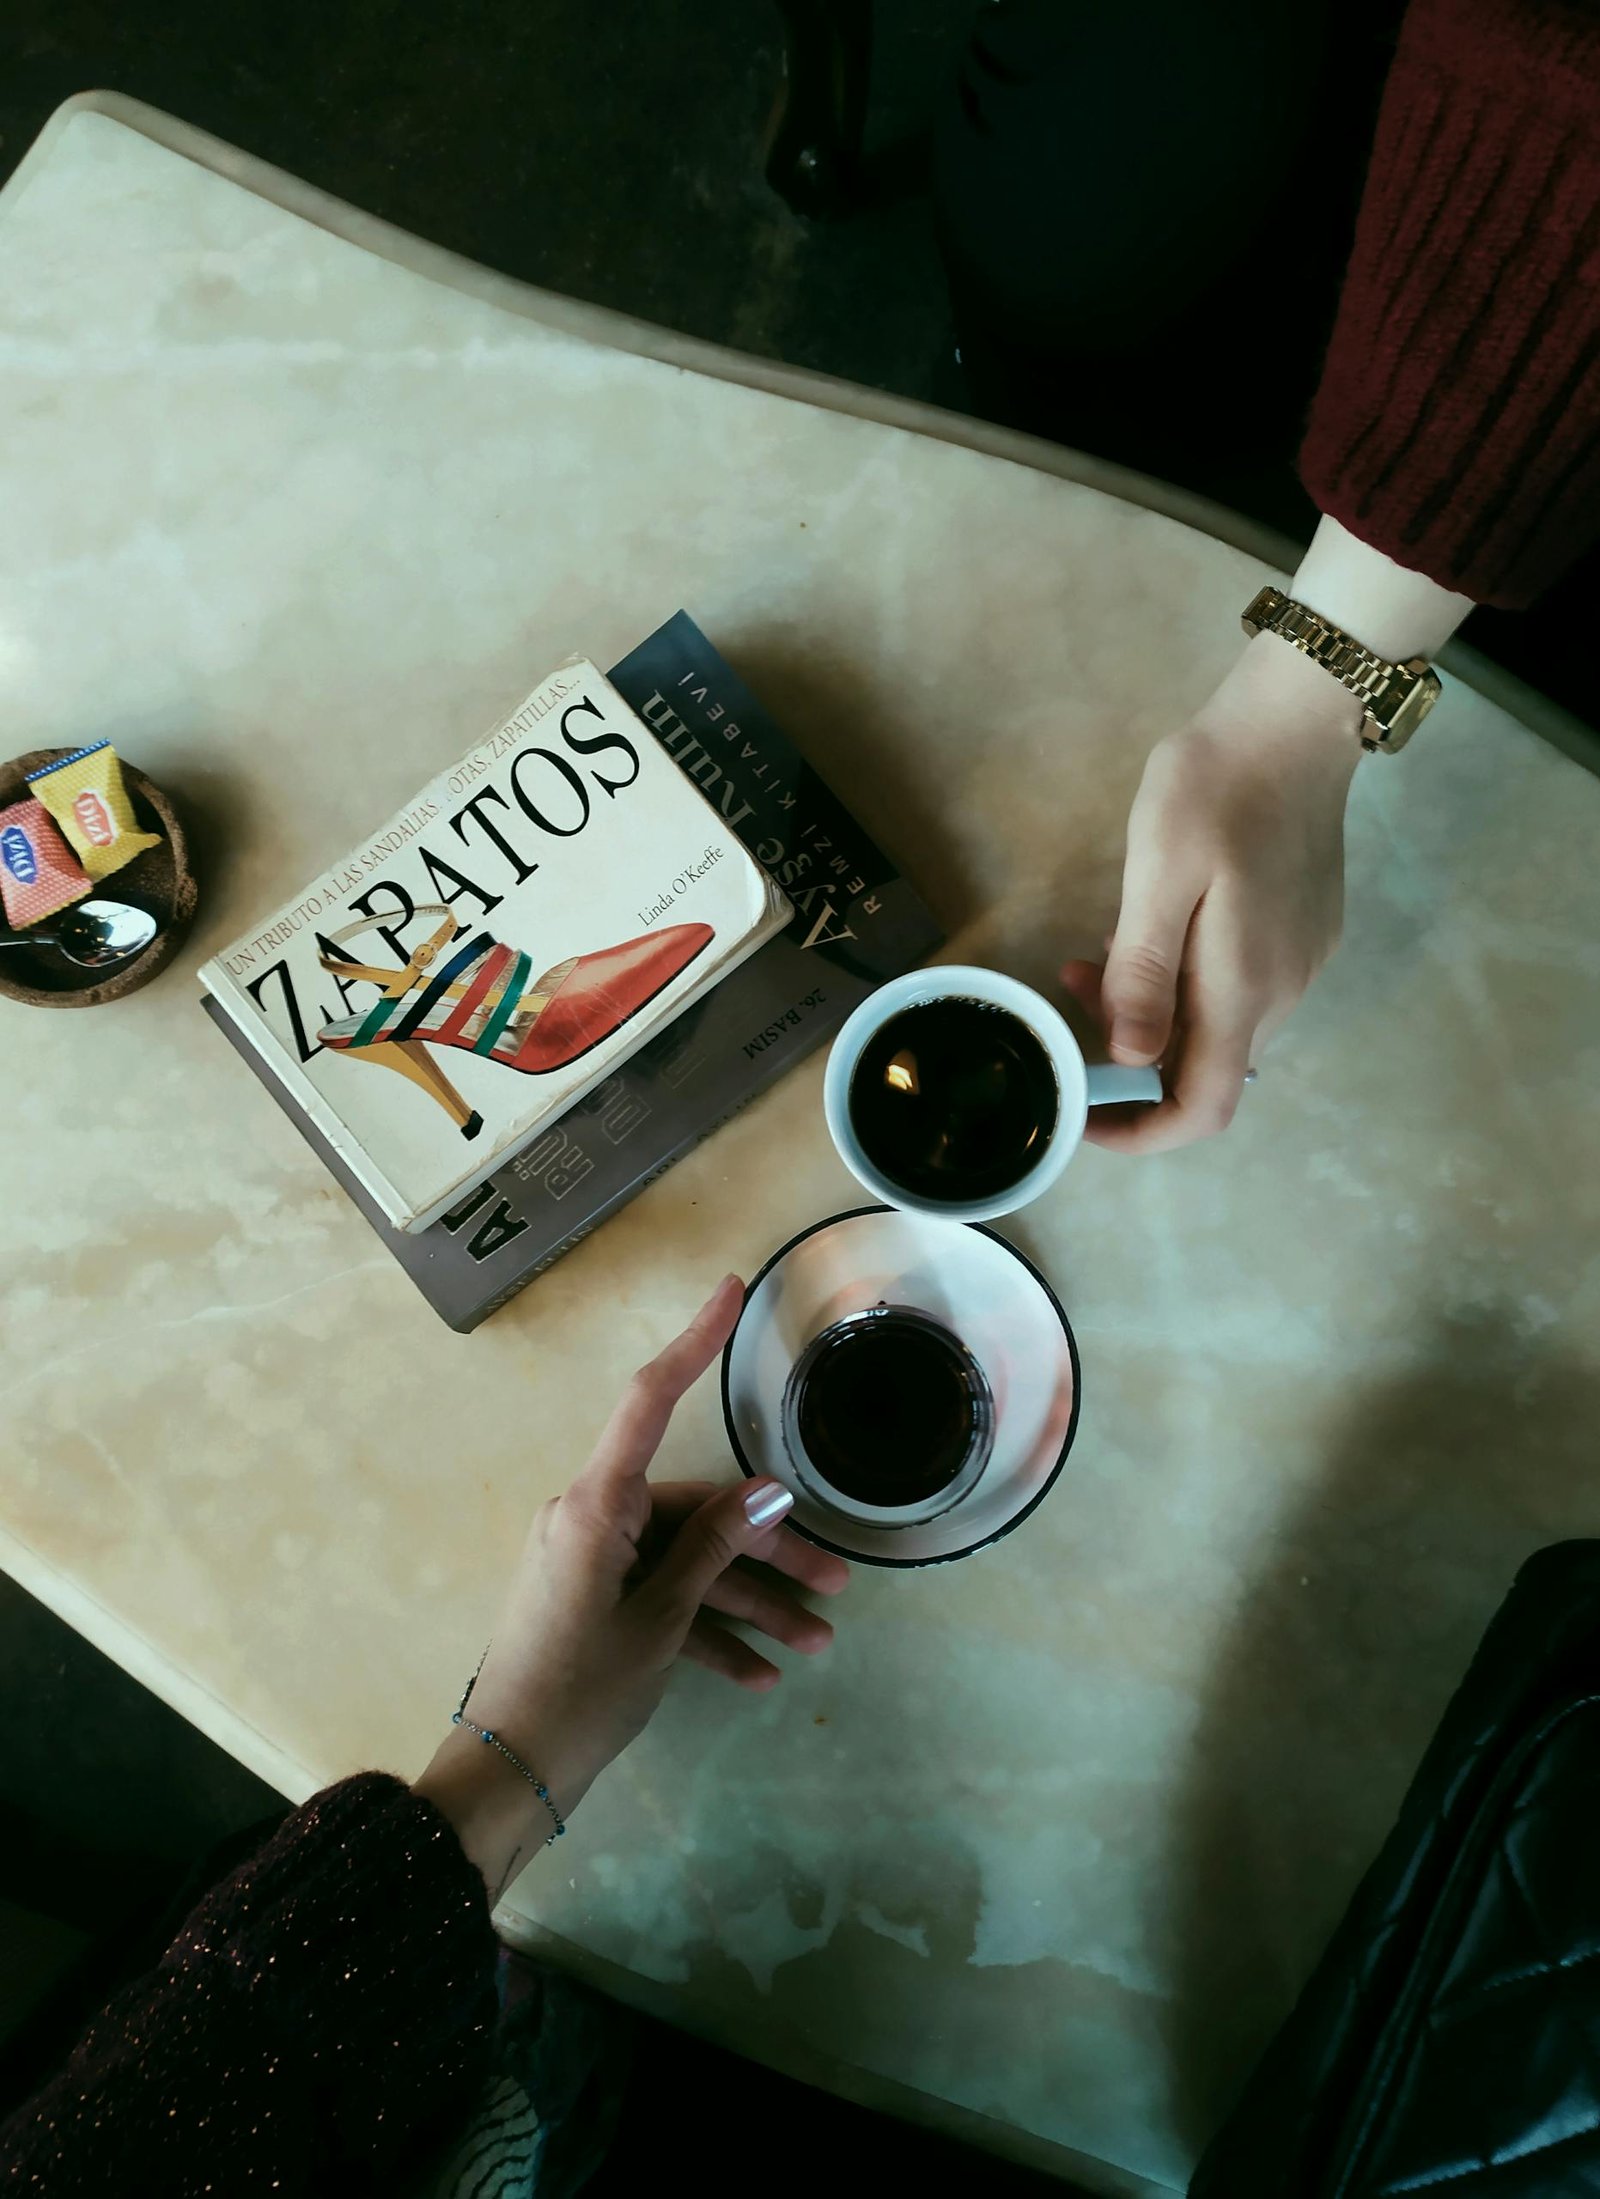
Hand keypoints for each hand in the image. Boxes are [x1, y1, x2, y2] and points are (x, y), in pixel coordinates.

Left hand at [414, 1274, 847, 1894]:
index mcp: (596, 1504)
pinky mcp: (593, 1603)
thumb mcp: (660, 1620)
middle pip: (695, 1511)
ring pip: (687, 1564)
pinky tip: (761, 1676)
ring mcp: (591, 1561)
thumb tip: (769, 1490)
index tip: (731, 1291)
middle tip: (837, 1587)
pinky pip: (661, 1603)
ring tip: (815, 1645)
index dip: (694, 1342)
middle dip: (768, 1552)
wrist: (510, 1774)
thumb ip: (714, 1549)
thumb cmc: (581, 1688)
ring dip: (750, 1605)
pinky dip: (708, 1634)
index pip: (651, 1401)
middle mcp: (591, 1518)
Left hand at [1062, 633, 1361, 1151]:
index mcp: (1242, 988)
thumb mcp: (1159, 874)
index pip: (1201, 1108)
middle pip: (1203, 1071)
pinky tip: (1156, 930)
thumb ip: (1144, 973)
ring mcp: (1301, 965)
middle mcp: (1281, 992)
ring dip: (1154, 1014)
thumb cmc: (1216, 788)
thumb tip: (1130, 1061)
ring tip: (1098, 953)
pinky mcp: (1305, 936)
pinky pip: (1239, 990)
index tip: (1083, 1113)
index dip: (1141, 1133)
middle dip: (1129, 1057)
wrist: (1295, 722)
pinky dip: (1186, 984)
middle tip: (1073, 987)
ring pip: (1218, 1028)